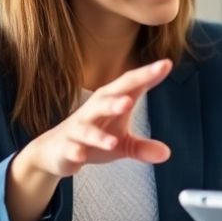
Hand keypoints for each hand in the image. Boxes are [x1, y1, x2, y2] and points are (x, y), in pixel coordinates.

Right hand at [23, 59, 173, 177]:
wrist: (55, 150)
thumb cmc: (93, 138)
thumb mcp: (121, 144)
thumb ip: (143, 147)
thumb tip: (166, 153)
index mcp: (110, 102)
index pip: (130, 85)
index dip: (147, 75)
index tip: (166, 64)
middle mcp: (93, 111)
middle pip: (107, 98)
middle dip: (121, 95)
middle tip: (134, 97)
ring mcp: (78, 129)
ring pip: (87, 128)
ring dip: (99, 133)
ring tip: (112, 141)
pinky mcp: (66, 147)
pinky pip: (71, 148)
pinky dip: (76, 151)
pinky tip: (81, 155)